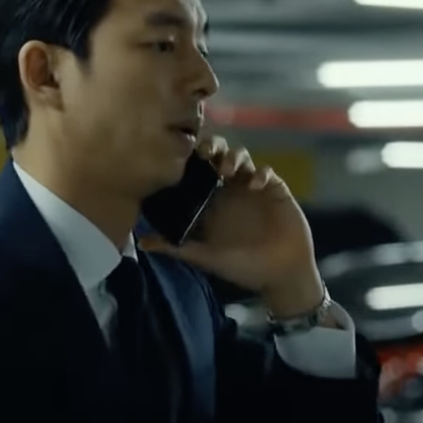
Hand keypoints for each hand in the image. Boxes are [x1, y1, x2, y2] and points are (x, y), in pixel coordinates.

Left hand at [139, 135, 324, 317]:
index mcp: (211, 201)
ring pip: (241, 156)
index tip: (180, 157)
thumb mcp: (206, 258)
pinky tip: (256, 185)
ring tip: (227, 169)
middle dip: (211, 147)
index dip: (189, 159)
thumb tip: (141, 243)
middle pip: (218, 154)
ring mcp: (252, 187)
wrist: (281, 275)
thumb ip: (176, 248)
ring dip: (233, 156)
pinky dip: (260, 173)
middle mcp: (230, 189)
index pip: (196, 170)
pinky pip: (267, 172)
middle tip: (204, 154)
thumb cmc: (243, 268)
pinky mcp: (275, 190)